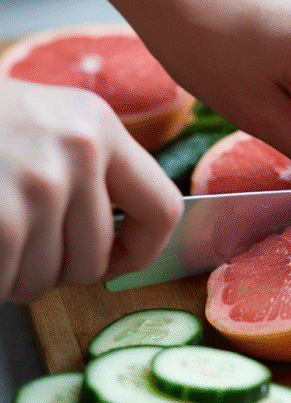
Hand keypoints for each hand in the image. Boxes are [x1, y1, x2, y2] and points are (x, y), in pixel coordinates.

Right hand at [0, 77, 182, 303]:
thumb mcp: (49, 124)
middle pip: (96, 258)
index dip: (142, 250)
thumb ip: (91, 171)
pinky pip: (10, 279)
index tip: (115, 258)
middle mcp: (79, 152)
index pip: (162, 208)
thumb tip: (124, 245)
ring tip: (0, 242)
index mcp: (100, 127)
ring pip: (49, 278)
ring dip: (19, 278)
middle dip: (59, 271)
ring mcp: (39, 183)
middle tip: (27, 252)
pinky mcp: (3, 214)